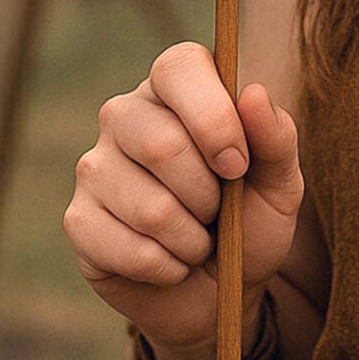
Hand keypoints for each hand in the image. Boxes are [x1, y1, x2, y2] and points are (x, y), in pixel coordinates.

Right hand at [64, 41, 304, 359]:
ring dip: (192, 239)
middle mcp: (125, 116)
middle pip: (162, 144)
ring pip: (149, 207)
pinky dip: (168, 268)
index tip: (239, 164)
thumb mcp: (280, 182)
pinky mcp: (78, 220)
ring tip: (198, 239)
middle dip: (209, 195)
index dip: (214, 118)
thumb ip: (276, 137)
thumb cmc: (250, 221)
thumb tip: (253, 93)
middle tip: (219, 211)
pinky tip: (171, 263)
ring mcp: (94, 167)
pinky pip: (129, 250)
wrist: (220, 291)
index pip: (178, 67)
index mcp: (176, 89)